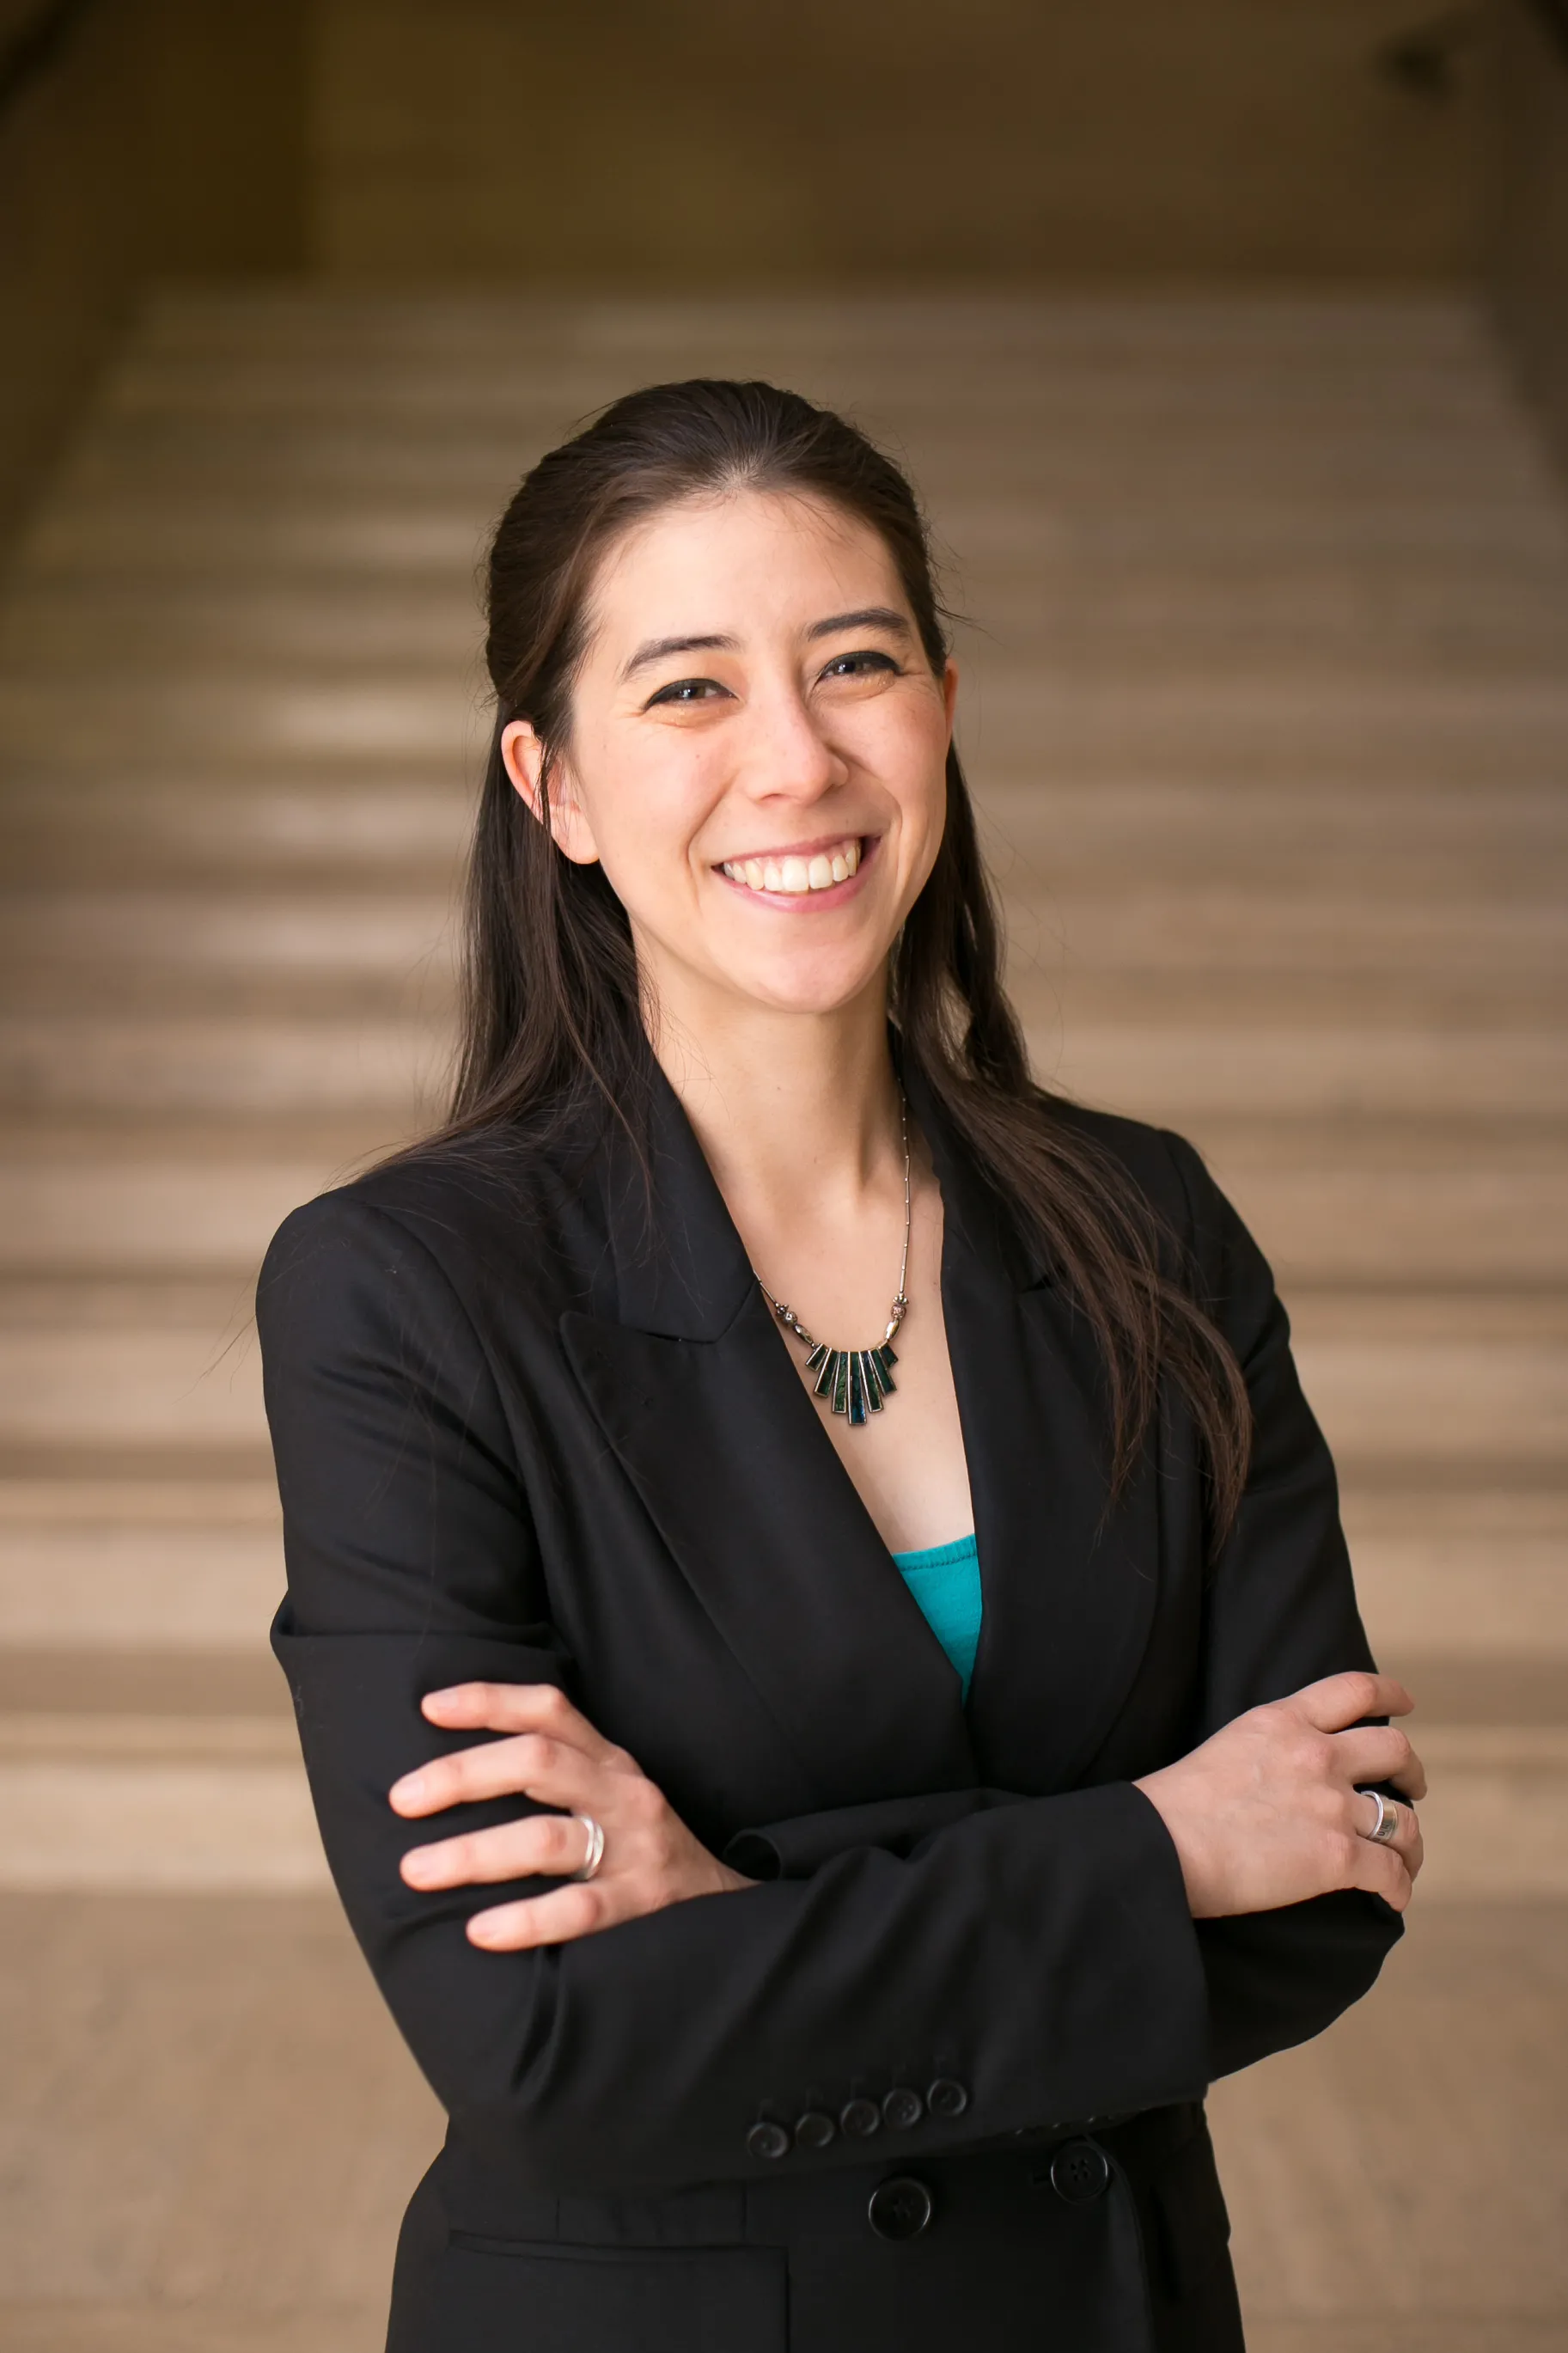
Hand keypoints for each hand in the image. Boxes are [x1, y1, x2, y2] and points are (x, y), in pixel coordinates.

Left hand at [389, 1681, 753, 1949]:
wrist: (727, 1914)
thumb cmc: (639, 1853)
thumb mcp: (608, 1798)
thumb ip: (553, 1781)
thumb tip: (447, 1776)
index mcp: (609, 1761)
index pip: (550, 1710)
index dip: (490, 1700)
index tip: (428, 1708)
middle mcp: (624, 1793)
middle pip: (539, 1762)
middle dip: (463, 1775)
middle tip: (401, 1798)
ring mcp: (638, 1848)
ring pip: (549, 1839)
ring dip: (474, 1853)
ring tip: (416, 1870)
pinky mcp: (645, 1907)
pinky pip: (581, 1910)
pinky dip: (527, 1920)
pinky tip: (480, 1932)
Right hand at [1134, 1671, 1425, 1918]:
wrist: (1161, 1845)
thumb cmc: (1174, 1805)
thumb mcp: (1227, 1746)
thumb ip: (1268, 1748)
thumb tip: (1285, 1773)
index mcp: (1283, 1721)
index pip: (1353, 1691)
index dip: (1389, 1695)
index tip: (1404, 1705)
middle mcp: (1316, 1755)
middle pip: (1394, 1751)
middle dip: (1411, 1771)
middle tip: (1411, 1787)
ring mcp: (1330, 1805)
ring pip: (1403, 1818)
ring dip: (1411, 1840)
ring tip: (1405, 1856)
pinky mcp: (1336, 1857)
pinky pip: (1390, 1872)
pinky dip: (1398, 1887)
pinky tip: (1393, 1898)